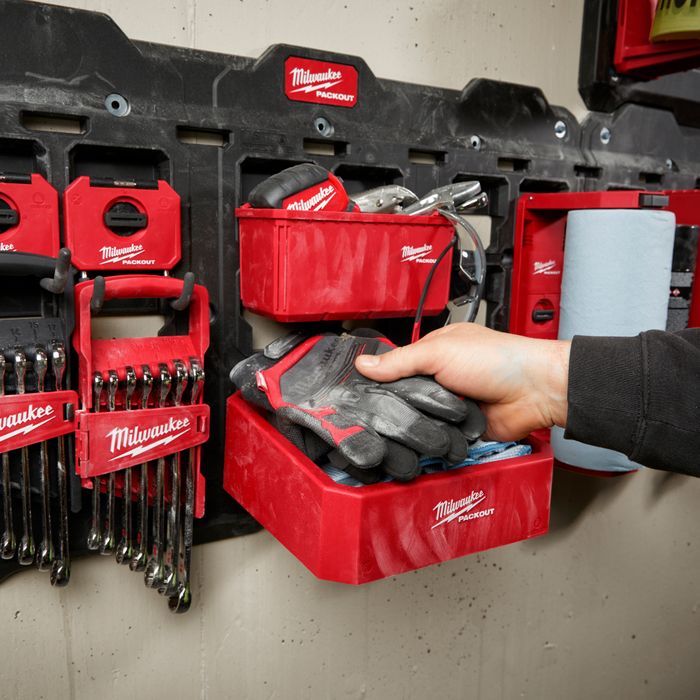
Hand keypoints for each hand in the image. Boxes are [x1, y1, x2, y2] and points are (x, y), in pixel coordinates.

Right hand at [355, 323, 570, 441]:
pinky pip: (437, 438)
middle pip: (405, 397)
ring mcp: (450, 405)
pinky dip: (433, 439)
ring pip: (419, 420)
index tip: (357, 395)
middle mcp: (440, 379)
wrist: (534, 391)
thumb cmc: (497, 359)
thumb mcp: (440, 351)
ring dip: (417, 423)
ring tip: (401, 429)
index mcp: (433, 352)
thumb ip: (401, 360)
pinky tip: (424, 440)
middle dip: (397, 406)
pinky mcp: (460, 429)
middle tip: (374, 417)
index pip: (396, 367)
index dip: (379, 381)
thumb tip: (364, 364)